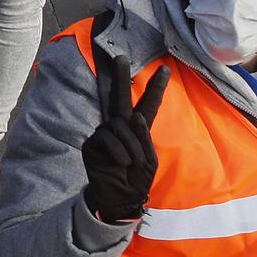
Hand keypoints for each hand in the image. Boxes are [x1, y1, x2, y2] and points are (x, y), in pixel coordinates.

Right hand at [81, 54, 169, 222]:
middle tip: (121, 57)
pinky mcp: (91, 144)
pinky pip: (109, 140)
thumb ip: (143, 137)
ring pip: (119, 127)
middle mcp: (119, 127)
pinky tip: (120, 164)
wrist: (119, 198)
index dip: (156, 89)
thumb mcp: (150, 160)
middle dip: (122, 78)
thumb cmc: (137, 180)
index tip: (165, 70)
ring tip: (131, 164)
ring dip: (131, 146)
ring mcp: (104, 135)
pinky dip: (120, 153)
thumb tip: (132, 117)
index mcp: (137, 130)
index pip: (147, 106)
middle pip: (120, 99)